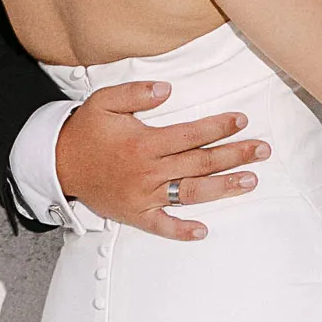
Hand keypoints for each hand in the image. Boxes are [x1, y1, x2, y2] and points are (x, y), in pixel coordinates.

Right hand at [54, 83, 268, 241]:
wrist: (58, 164)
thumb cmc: (85, 130)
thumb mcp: (104, 101)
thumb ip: (136, 93)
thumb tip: (167, 90)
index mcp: (144, 142)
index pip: (191, 135)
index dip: (219, 127)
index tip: (241, 120)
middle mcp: (149, 170)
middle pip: (200, 163)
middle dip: (234, 155)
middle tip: (262, 150)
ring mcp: (144, 195)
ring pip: (191, 192)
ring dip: (223, 187)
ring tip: (251, 181)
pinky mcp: (136, 213)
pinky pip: (162, 225)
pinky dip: (182, 230)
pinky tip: (203, 231)